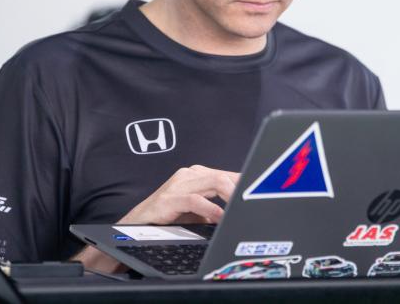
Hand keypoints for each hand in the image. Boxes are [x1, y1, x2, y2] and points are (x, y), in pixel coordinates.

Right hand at [72, 165, 239, 271]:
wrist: (138, 226)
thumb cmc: (170, 218)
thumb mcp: (199, 211)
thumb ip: (217, 206)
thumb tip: (242, 210)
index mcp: (197, 174)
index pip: (227, 174)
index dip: (245, 182)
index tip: (261, 191)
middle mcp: (188, 175)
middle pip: (222, 175)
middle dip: (241, 187)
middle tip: (254, 200)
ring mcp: (178, 184)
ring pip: (211, 182)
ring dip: (229, 195)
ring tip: (240, 207)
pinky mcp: (169, 198)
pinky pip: (194, 200)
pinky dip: (210, 208)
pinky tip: (218, 217)